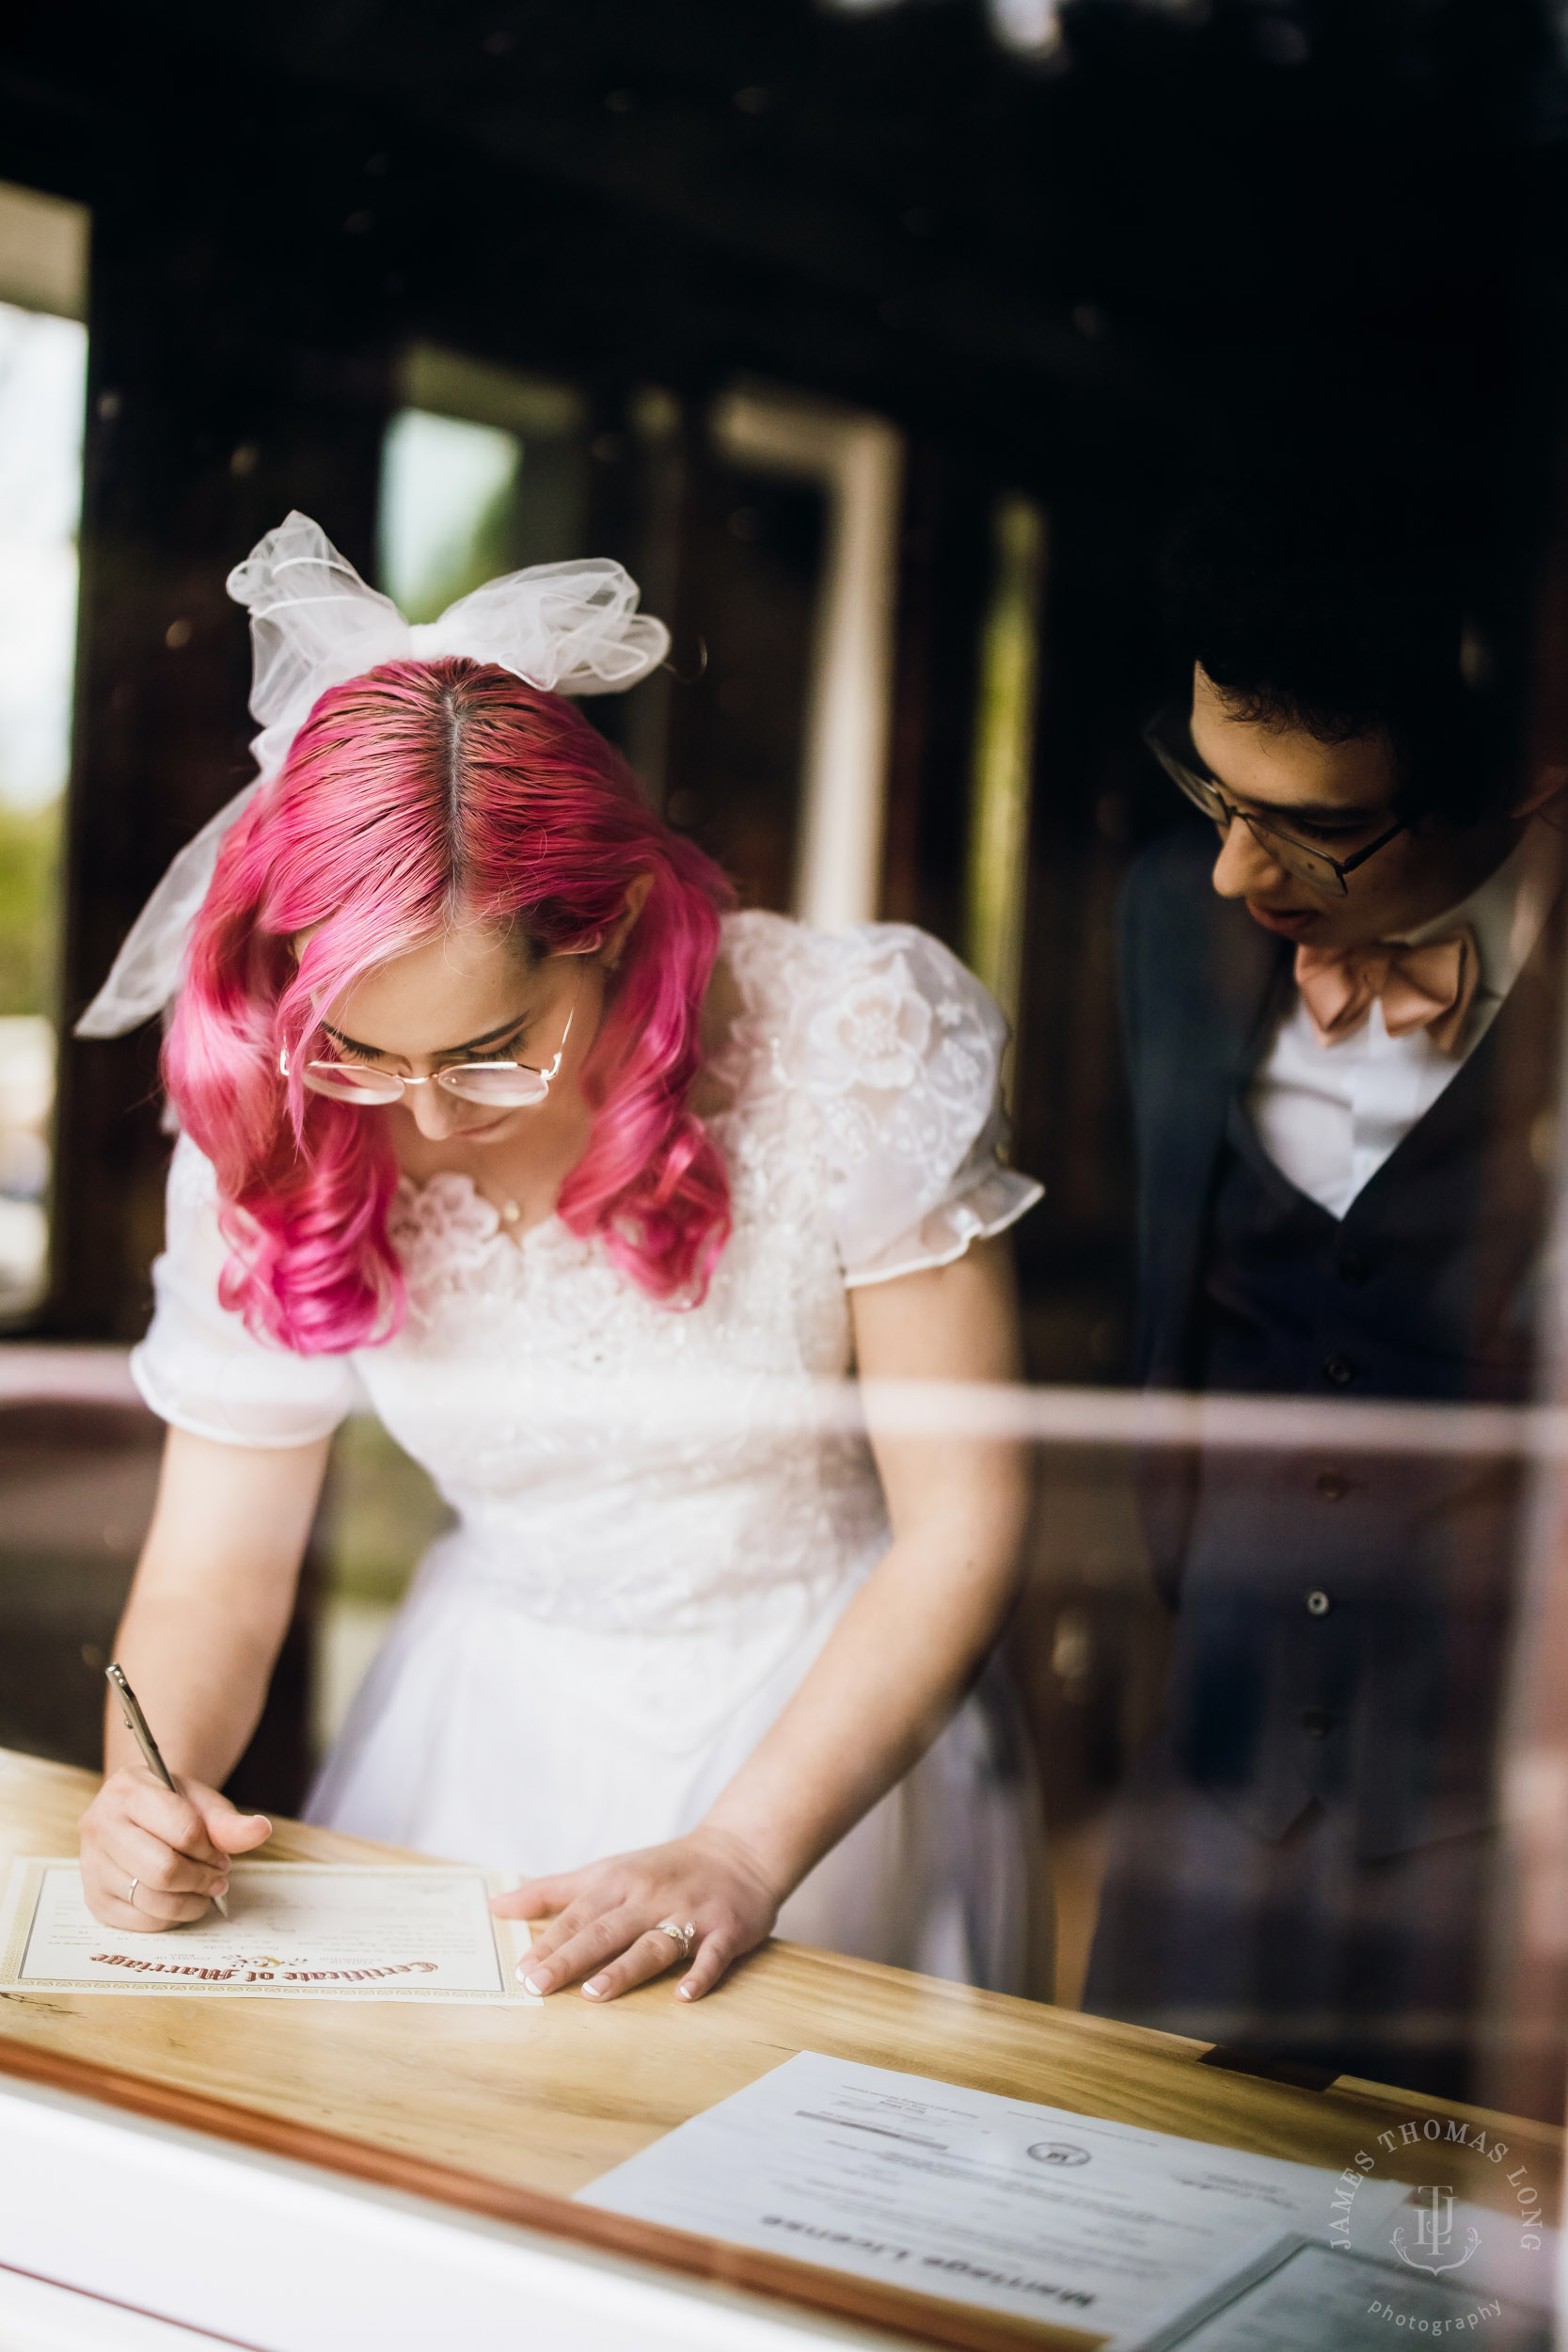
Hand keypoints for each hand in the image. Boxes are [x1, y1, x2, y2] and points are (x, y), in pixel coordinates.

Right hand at [79, 1767, 271, 1931]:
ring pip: (151, 1900)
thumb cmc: (172, 1807)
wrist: (139, 1814)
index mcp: (128, 1788)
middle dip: (201, 1879)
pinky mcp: (94, 1898)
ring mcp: (91, 1864)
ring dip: (190, 1902)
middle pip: (163, 1870)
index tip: (220, 1853)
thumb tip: (261, 1830)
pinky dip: (169, 1917)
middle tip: (217, 1877)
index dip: (211, 1849)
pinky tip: (180, 1900)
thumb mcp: (202, 1803)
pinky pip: (139, 1922)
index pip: (182, 1830)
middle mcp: (99, 1824)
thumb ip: (229, 1821)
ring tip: (203, 1889)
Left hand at [490, 1826, 779, 2002]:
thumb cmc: (662, 1869)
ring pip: (652, 1943)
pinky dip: (700, 1975)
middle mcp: (651, 1896)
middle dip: (571, 1957)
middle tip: (538, 1985)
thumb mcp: (606, 1871)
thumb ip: (551, 1891)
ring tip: (594, 1994)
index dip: (548, 1942)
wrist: (739, 1851)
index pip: (578, 1915)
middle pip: (605, 1930)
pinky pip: (712, 1955)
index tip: (520, 1971)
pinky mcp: (726, 1930)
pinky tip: (684, 1996)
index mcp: (619, 1881)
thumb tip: (495, 1905)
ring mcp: (690, 1913)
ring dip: (625, 1968)